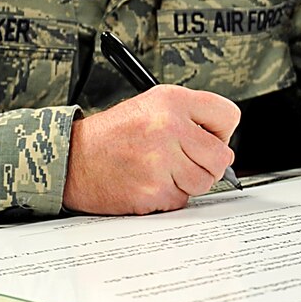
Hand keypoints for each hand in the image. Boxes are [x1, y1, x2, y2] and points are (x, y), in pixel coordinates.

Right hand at [62, 86, 240, 214]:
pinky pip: (182, 200)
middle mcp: (168, 127)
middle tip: (185, 161)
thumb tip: (223, 142)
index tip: (209, 138)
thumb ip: (190, 117)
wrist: (72, 159)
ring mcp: (161, 161)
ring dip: (188, 182)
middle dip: (207, 163)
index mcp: (171, 101)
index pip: (228, 116)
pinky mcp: (153, 190)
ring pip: (205, 182)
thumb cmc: (112, 136)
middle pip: (221, 156)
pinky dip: (168, 196)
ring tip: (163, 170)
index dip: (220, 132)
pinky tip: (149, 182)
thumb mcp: (151, 105)